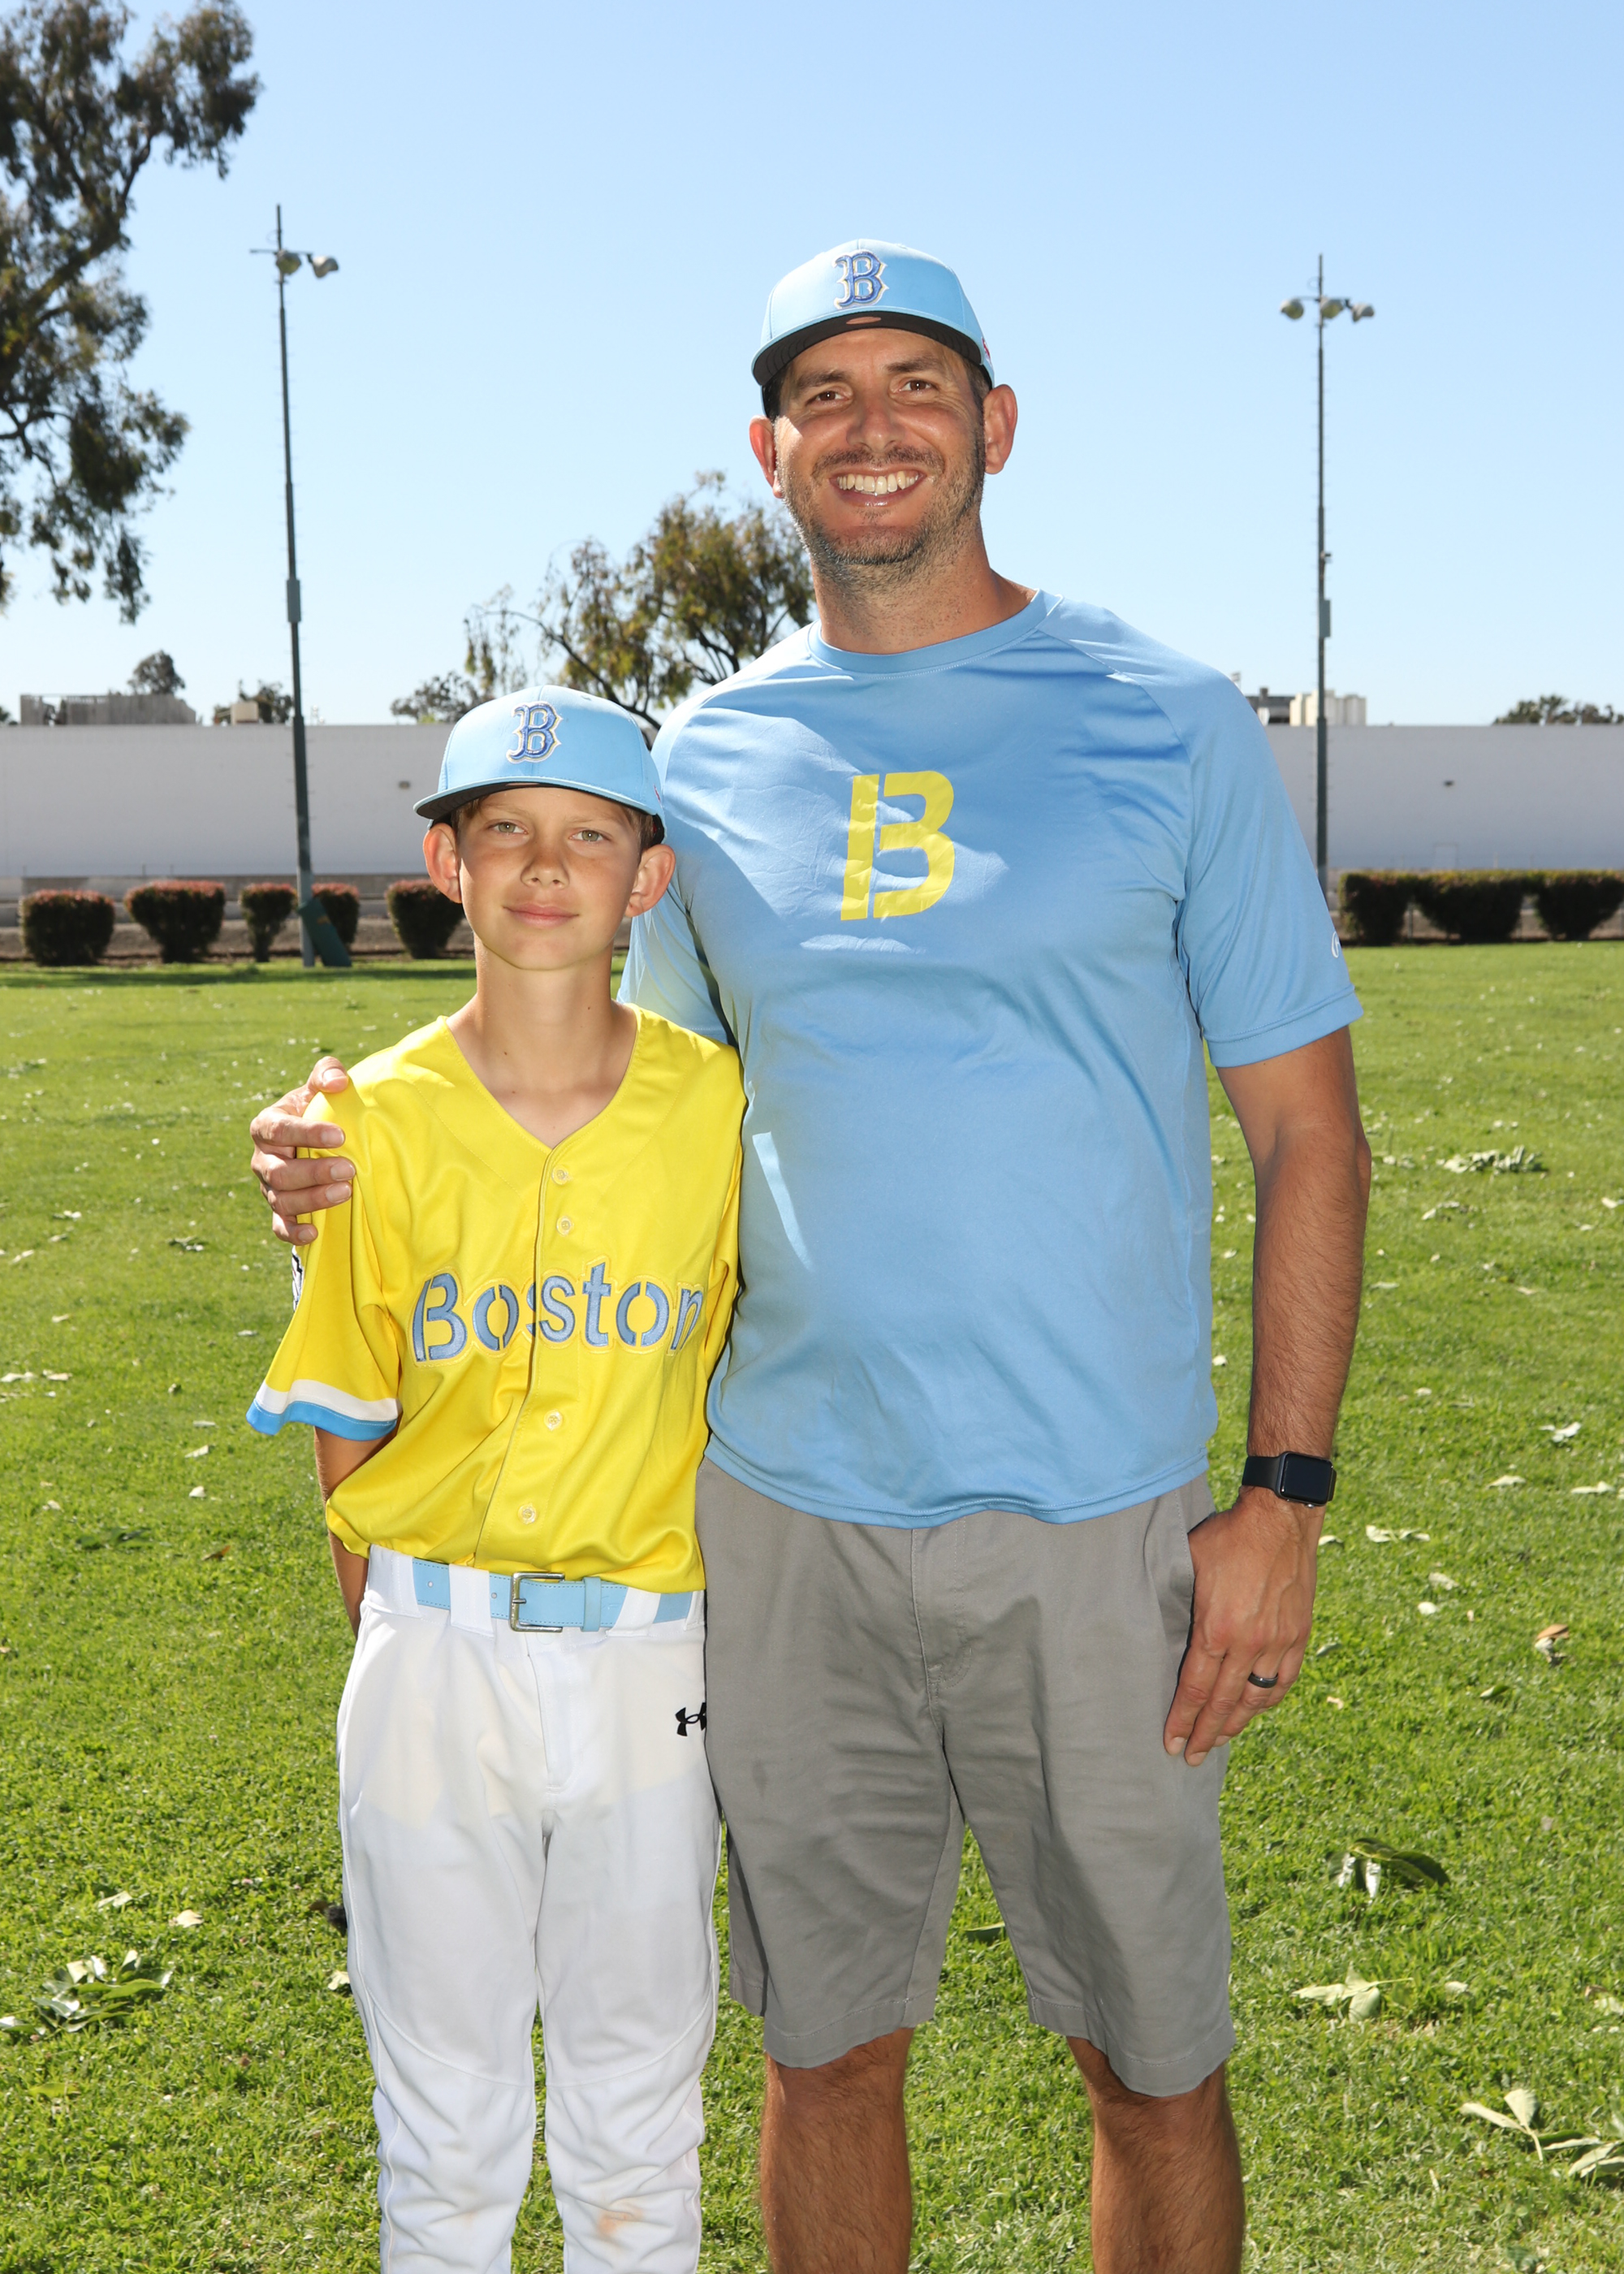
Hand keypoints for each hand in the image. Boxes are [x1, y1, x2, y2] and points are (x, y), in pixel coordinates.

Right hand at [249, 1057, 353, 1246]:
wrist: (316, 1141)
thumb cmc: (317, 1109)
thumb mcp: (319, 1087)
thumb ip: (327, 1073)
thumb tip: (338, 1081)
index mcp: (267, 1126)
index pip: (280, 1130)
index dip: (307, 1134)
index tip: (340, 1135)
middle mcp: (262, 1159)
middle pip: (280, 1172)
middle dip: (314, 1172)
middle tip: (349, 1169)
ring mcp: (268, 1187)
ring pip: (282, 1200)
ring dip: (312, 1199)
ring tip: (346, 1192)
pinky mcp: (278, 1210)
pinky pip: (279, 1226)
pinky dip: (293, 1233)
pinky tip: (315, 1233)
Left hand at [1163, 1488, 1319, 1766]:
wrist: (1280, 1519)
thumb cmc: (1228, 1536)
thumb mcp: (1189, 1563)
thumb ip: (1179, 1602)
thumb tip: (1158, 1625)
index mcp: (1217, 1628)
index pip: (1194, 1688)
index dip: (1182, 1719)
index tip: (1171, 1742)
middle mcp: (1249, 1642)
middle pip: (1223, 1702)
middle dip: (1205, 1733)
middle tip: (1191, 1757)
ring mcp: (1278, 1641)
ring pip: (1256, 1697)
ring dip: (1236, 1723)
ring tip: (1219, 1740)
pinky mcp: (1298, 1634)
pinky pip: (1283, 1679)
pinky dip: (1268, 1699)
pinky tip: (1256, 1710)